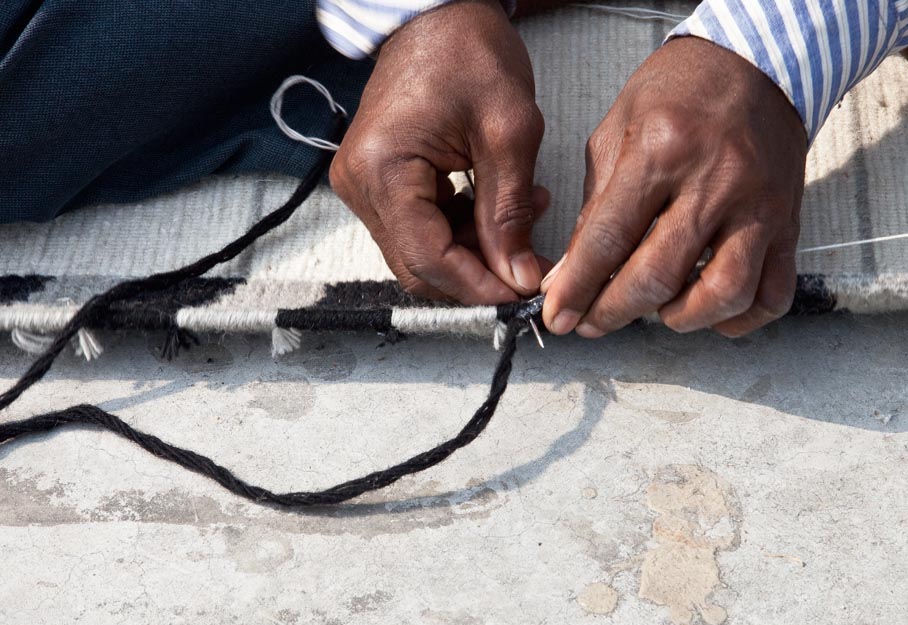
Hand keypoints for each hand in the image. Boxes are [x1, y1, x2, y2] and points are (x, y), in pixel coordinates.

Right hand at [330, 0, 549, 304]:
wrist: (438, 12)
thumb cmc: (468, 51)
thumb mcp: (508, 133)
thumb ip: (510, 214)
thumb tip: (517, 278)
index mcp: (383, 170)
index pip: (427, 259)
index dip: (478, 287)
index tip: (522, 294)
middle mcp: (360, 184)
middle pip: (418, 266)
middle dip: (477, 275)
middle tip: (528, 267)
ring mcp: (364, 184)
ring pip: (421, 252)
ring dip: (475, 250)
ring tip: (525, 218)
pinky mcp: (378, 181)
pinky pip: (420, 227)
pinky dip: (462, 229)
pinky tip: (500, 208)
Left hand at [541, 37, 806, 337]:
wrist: (759, 63)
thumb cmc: (679, 93)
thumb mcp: (617, 131)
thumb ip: (594, 206)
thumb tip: (571, 274)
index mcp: (662, 150)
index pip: (609, 238)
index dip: (577, 287)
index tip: (558, 315)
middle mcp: (715, 182)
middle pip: (659, 277)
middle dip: (612, 313)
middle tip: (590, 322)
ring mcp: (758, 207)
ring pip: (723, 294)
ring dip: (679, 319)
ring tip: (654, 310)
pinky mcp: (789, 224)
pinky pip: (772, 294)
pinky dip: (738, 319)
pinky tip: (707, 310)